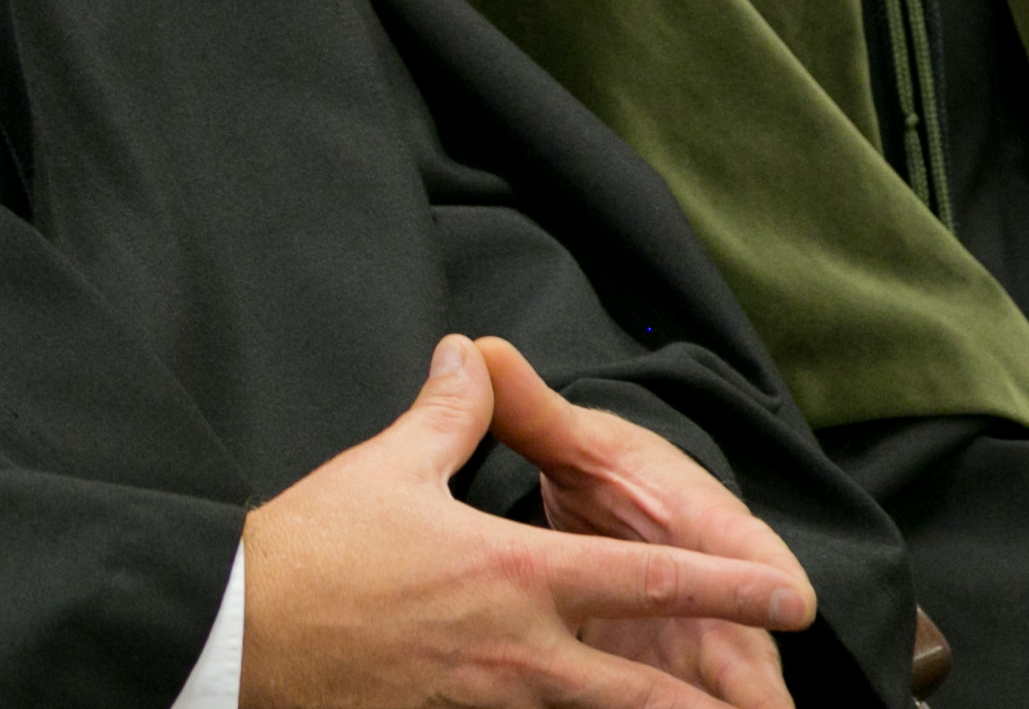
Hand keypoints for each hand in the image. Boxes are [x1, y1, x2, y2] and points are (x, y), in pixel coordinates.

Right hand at [241, 336, 816, 708]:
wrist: (239, 634)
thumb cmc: (314, 550)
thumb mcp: (388, 464)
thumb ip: (450, 411)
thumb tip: (470, 355)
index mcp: (515, 573)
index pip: (644, 579)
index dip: (726, 587)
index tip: (788, 597)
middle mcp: (518, 647)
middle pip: (641, 691)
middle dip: (708, 702)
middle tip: (765, 701)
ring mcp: (486, 699)